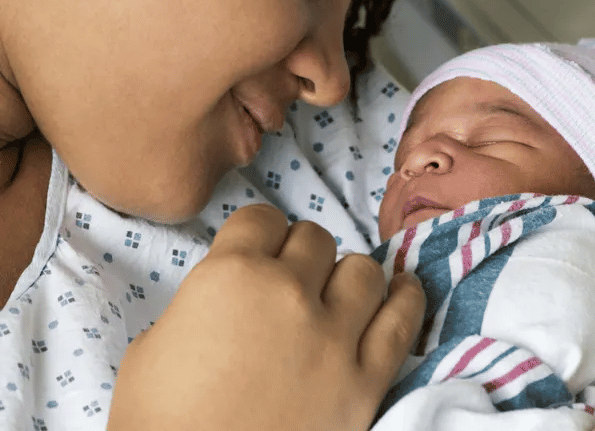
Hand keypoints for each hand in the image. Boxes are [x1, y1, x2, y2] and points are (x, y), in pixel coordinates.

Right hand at [108, 204, 424, 430]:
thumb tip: (227, 298)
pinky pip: (402, 322)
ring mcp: (334, 336)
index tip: (259, 251)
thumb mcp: (153, 346)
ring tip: (339, 294)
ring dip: (348, 276)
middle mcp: (289, 293)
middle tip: (293, 282)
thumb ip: (200, 303)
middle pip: (315, 239)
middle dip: (301, 255)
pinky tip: (402, 291)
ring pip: (364, 270)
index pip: (262, 219)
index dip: (259, 235)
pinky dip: (406, 300)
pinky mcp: (366, 379)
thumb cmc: (158, 422)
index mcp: (231, 276)